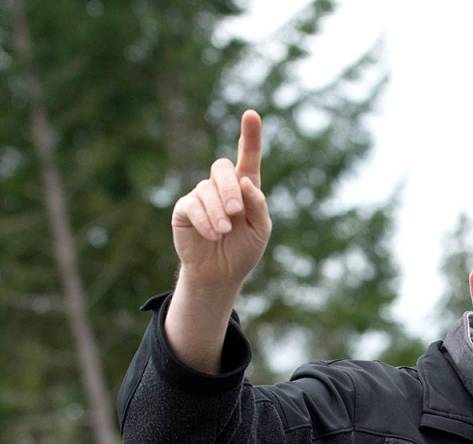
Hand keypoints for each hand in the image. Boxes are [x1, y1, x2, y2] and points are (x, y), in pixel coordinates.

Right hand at [170, 110, 270, 289]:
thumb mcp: (260, 229)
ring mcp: (202, 195)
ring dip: (218, 212)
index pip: (248, 157)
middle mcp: (222, 187)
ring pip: (208, 190)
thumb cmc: (243, 250)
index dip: (250, 136)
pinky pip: (192, 205)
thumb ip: (258, 205)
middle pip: (223, 168)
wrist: (221, 274)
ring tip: (224, 233)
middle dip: (230, 189)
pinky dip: (205, 220)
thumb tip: (247, 181)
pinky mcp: (185, 208)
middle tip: (235, 212)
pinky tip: (213, 234)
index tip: (251, 114)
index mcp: (246, 188)